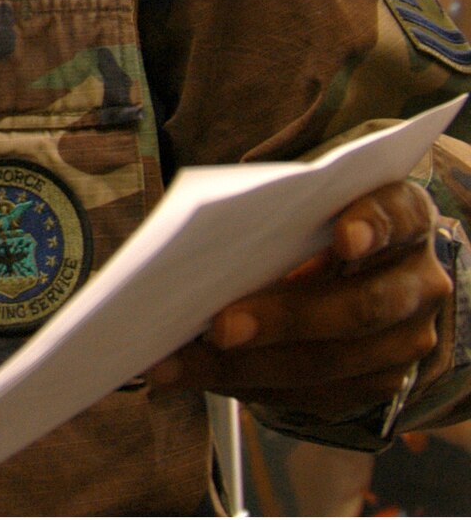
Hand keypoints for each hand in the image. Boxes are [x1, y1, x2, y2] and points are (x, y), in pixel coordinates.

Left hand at [148, 180, 450, 419]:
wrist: (361, 270)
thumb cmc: (313, 222)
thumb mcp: (305, 204)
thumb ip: (275, 214)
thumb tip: (199, 245)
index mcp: (404, 218)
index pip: (398, 216)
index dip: (372, 226)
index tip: (342, 237)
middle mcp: (418, 281)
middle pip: (362, 305)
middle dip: (285, 319)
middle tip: (218, 328)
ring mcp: (407, 338)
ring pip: (334, 363)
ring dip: (248, 367)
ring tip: (182, 363)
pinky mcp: (383, 383)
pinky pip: (319, 395)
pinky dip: (252, 387)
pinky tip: (200, 376)